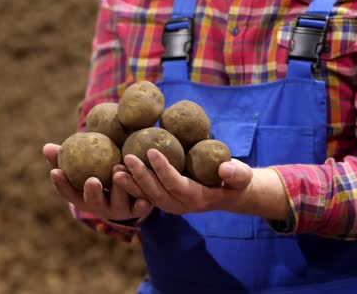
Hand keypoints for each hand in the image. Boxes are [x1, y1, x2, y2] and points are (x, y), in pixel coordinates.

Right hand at [42, 143, 152, 220]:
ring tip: (118, 170)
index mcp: (84, 197)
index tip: (56, 171)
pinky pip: (141, 208)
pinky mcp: (140, 208)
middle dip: (92, 193)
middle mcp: (100, 207)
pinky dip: (142, 203)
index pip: (69, 193)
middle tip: (92, 180)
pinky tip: (144, 198)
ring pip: (118, 203)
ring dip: (118, 189)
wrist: (135, 181)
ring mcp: (120, 209)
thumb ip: (67, 156)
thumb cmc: (103, 168)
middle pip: (93, 203)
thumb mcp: (87, 161)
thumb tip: (47, 147)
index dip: (61, 185)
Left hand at [115, 148, 277, 215]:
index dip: (163, 169)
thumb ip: (236, 174)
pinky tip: (116, 173)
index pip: (175, 184)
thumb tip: (226, 169)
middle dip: (140, 176)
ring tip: (115, 170)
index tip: (151, 151)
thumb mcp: (242, 177)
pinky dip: (129, 186)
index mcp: (196, 198)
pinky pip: (142, 194)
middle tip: (128, 157)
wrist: (228, 194)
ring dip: (129, 184)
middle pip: (156, 192)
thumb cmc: (235, 181)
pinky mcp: (161, 199)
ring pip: (145, 196)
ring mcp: (168, 205)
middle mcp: (179, 205)